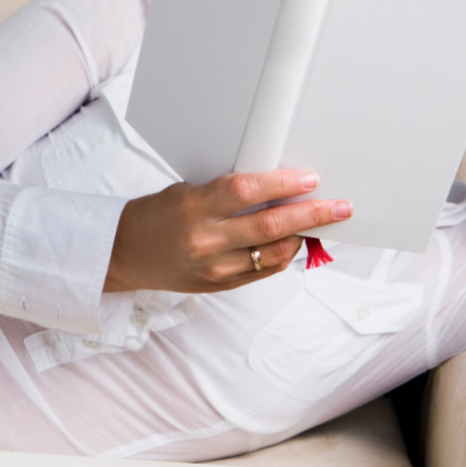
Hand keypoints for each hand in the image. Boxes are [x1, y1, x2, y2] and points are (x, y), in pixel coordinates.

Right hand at [104, 170, 351, 292]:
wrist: (125, 253)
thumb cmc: (158, 214)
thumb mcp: (188, 191)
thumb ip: (228, 193)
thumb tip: (277, 188)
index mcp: (194, 207)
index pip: (246, 191)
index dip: (282, 184)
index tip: (310, 180)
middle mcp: (205, 240)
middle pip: (269, 226)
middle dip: (311, 215)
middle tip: (340, 208)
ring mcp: (213, 268)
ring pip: (273, 254)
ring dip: (302, 238)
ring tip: (321, 224)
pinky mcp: (219, 286)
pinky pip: (263, 271)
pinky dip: (283, 255)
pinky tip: (295, 243)